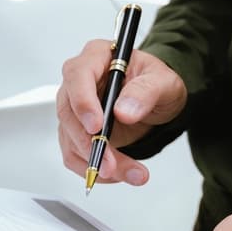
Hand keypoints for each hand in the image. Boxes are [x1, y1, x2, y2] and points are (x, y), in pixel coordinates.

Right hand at [57, 40, 186, 185]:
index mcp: (96, 57)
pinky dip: (93, 169)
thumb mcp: (163, 81)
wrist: (155, 100)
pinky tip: (118, 173)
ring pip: (71, 139)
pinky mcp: (76, 132)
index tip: (96, 126)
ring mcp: (74, 108)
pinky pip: (75, 154)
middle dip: (89, 143)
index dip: (83, 101)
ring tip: (129, 173)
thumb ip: (146, 92)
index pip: (77, 75)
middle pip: (68, 112)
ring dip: (96, 161)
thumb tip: (124, 111)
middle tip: (111, 164)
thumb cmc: (155, 82)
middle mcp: (79, 82)